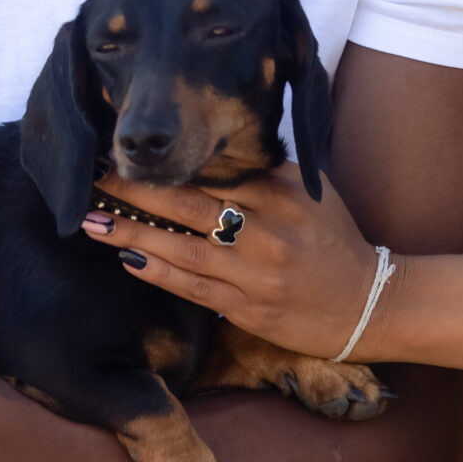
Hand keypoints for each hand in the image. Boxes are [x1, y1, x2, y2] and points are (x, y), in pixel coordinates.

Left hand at [85, 170, 387, 361]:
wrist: (369, 303)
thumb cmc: (334, 242)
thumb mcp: (309, 194)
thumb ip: (263, 175)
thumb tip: (206, 156)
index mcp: (282, 194)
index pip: (213, 172)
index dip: (167, 164)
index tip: (128, 152)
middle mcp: (268, 230)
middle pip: (189, 206)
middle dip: (136, 193)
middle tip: (94, 180)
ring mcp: (257, 273)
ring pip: (184, 249)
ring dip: (134, 235)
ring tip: (93, 222)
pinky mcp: (251, 310)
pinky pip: (195, 288)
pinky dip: (159, 272)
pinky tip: (129, 259)